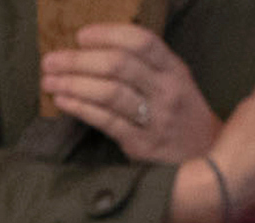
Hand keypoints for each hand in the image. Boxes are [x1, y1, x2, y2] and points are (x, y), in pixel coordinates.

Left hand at [42, 24, 215, 163]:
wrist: (206, 157)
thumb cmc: (180, 113)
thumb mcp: (173, 82)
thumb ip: (144, 65)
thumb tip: (95, 50)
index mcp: (174, 69)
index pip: (141, 41)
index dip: (108, 34)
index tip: (81, 35)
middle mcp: (166, 90)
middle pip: (119, 66)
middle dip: (79, 60)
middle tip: (51, 60)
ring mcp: (155, 119)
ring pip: (110, 93)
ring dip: (74, 84)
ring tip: (49, 80)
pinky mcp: (142, 145)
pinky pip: (106, 122)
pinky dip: (81, 109)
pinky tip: (62, 101)